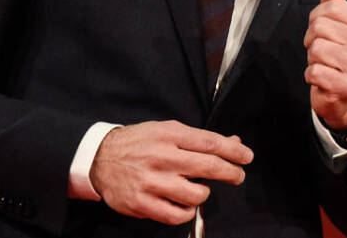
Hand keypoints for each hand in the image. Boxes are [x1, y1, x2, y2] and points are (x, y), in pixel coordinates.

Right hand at [87, 120, 251, 224]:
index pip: (211, 143)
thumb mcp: (168, 131)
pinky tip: (185, 204)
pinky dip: (187, 212)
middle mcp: (161, 158)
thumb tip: (233, 143)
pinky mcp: (141, 204)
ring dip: (205, 193)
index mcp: (169, 135)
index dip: (234, 151)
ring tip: (200, 189)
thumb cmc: (139, 143)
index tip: (247, 157)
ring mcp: (151, 182)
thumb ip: (199, 139)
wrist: (99, 158)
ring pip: (196, 194)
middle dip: (231, 172)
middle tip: (238, 175)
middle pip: (209, 167)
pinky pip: (175, 215)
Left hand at [304, 0, 346, 129]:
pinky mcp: (345, 86)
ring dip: (312, 59)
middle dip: (312, 39)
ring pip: (316, 49)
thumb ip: (336, 3)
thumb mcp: (339, 27)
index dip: (317, 18)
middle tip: (322, 51)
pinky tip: (322, 79)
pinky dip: (311, 76)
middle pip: (320, 26)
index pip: (331, 7)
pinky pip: (314, 72)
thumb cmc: (339, 56)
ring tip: (324, 64)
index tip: (322, 31)